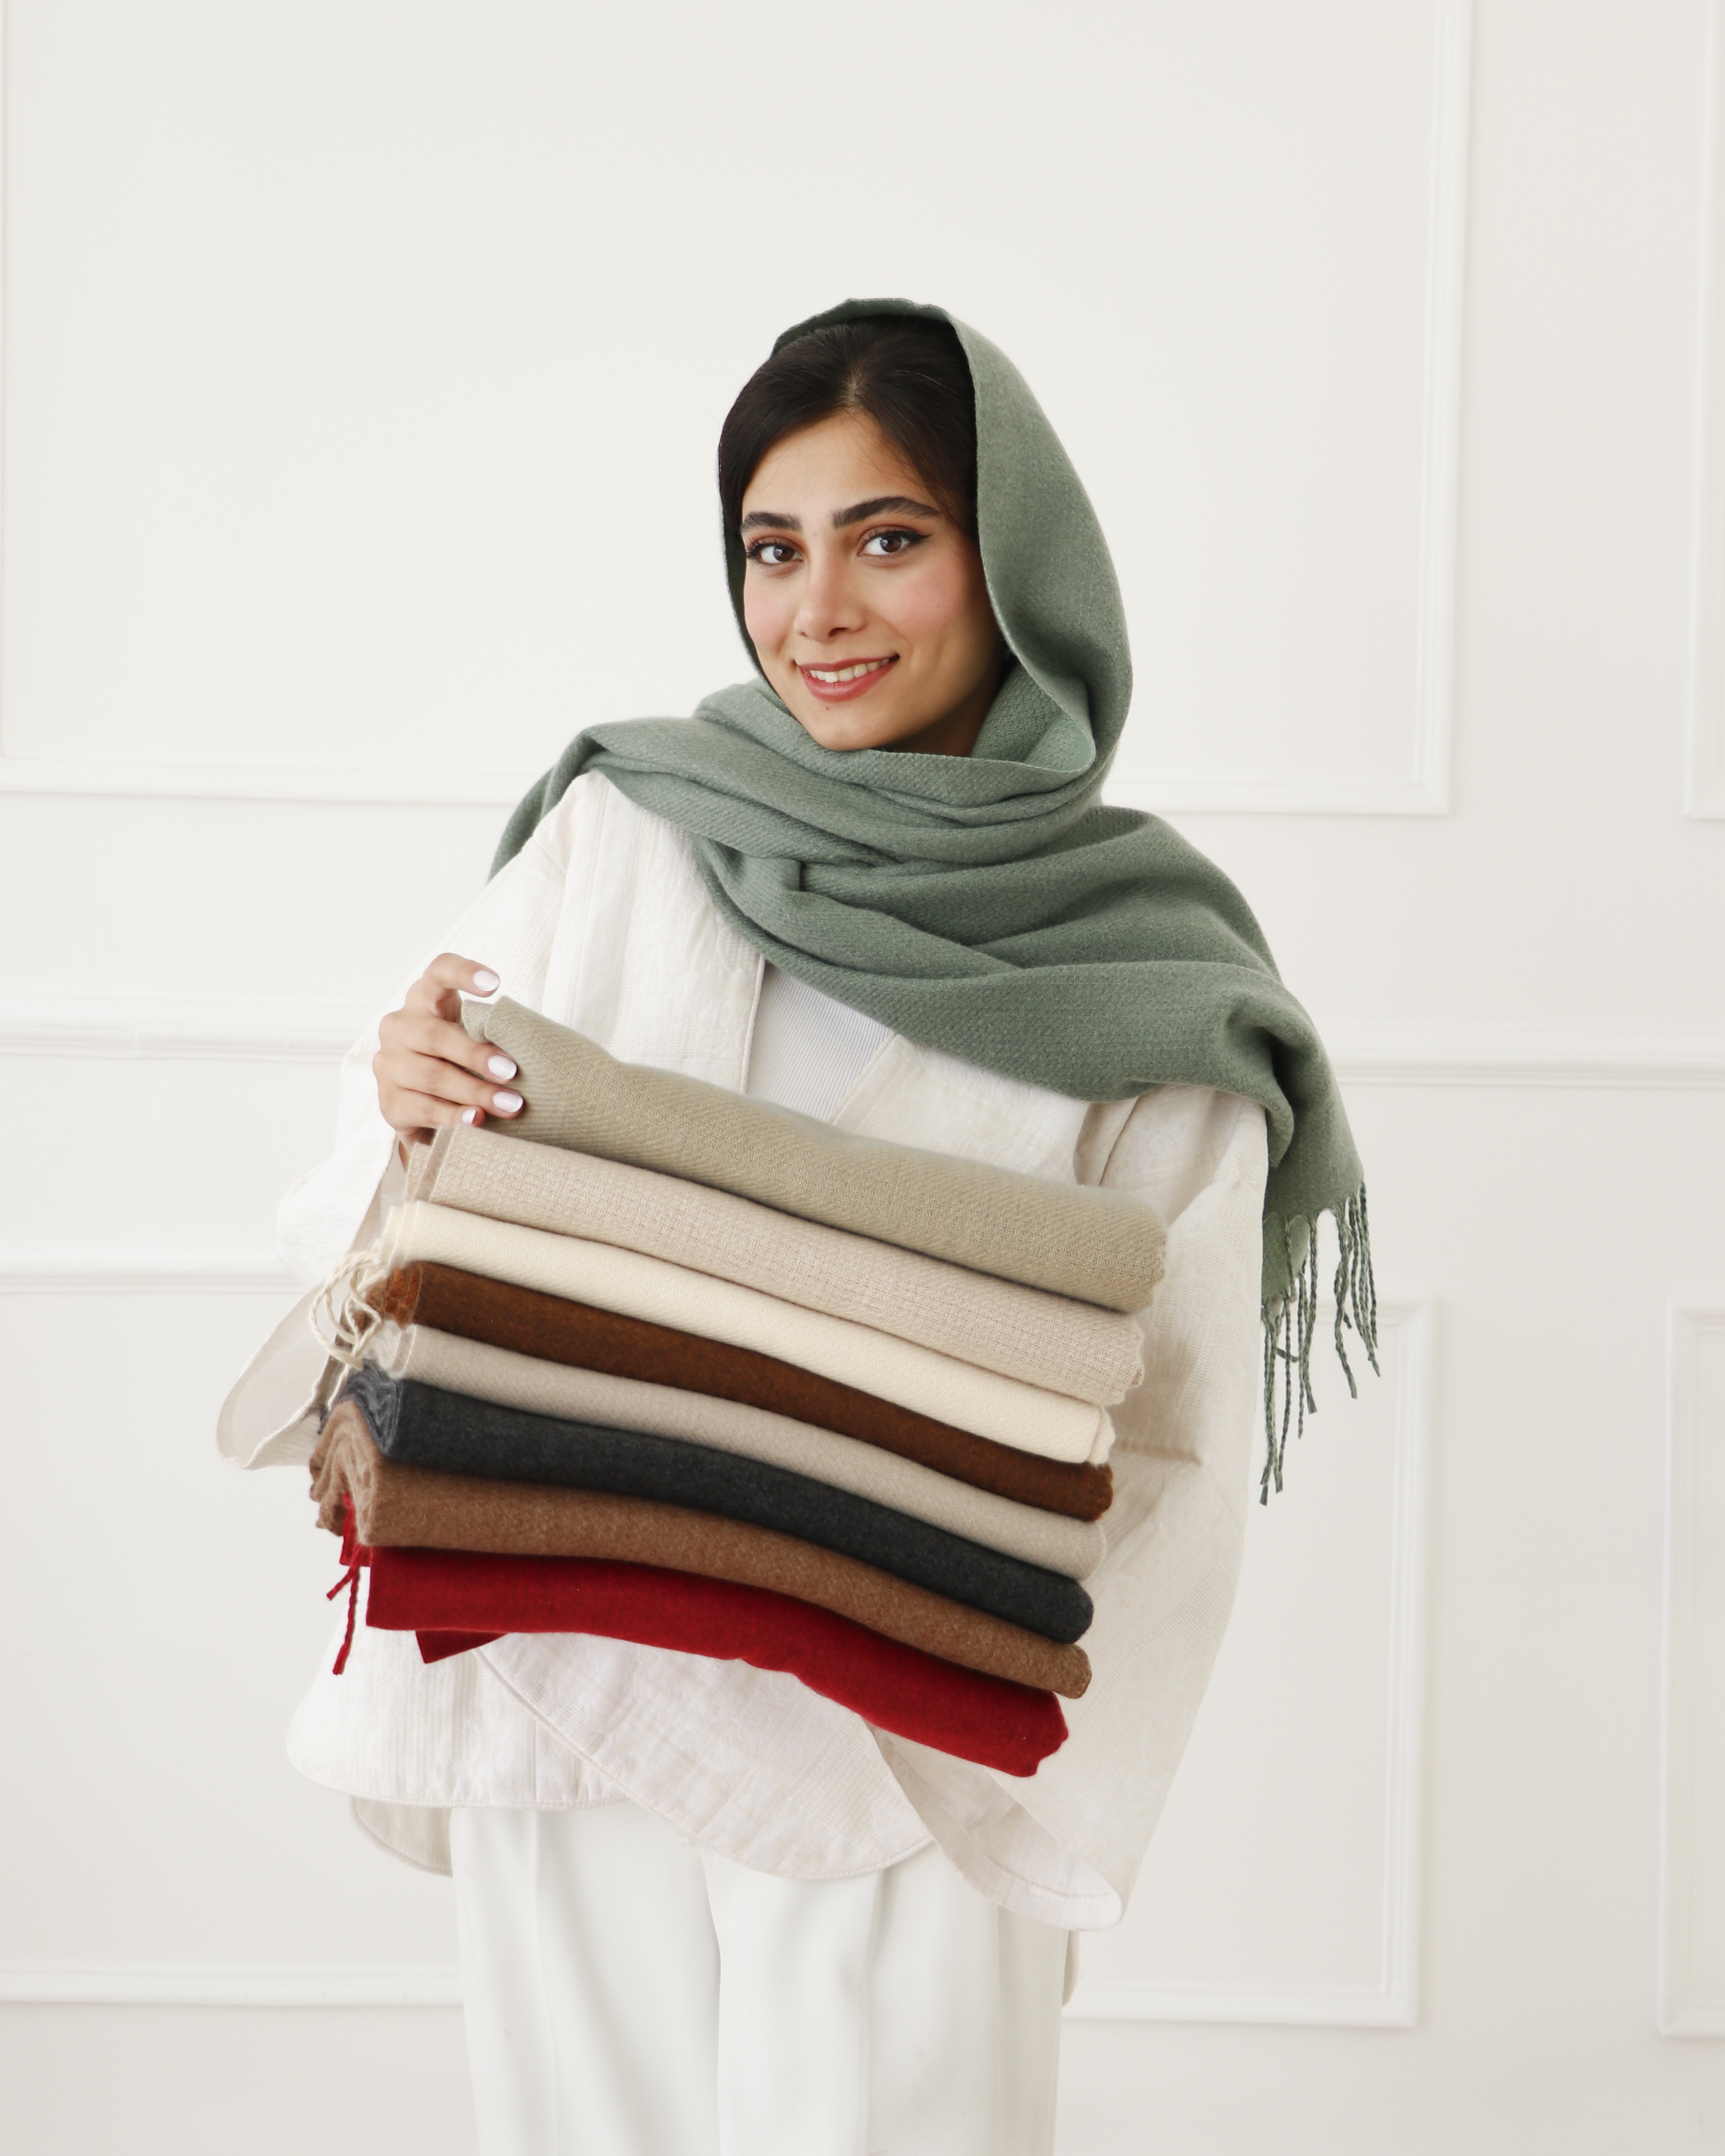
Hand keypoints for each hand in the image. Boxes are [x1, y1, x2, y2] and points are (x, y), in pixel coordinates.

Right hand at [374, 954, 523, 1146]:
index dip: (463, 973)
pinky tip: (477, 1121)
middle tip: (512, 1072)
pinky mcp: (389, 1102)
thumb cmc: (462, 1062)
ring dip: (475, 1092)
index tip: (494, 984)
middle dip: (477, 1055)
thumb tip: (529, 1049)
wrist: (430, 1110)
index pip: (438, 973)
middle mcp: (399, 1026)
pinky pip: (423, 1108)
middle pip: (435, 1035)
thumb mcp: (475, 1039)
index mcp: (424, 999)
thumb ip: (492, 1034)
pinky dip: (454, 1116)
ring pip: (432, 1076)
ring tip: (509, 1105)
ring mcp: (388, 1064)